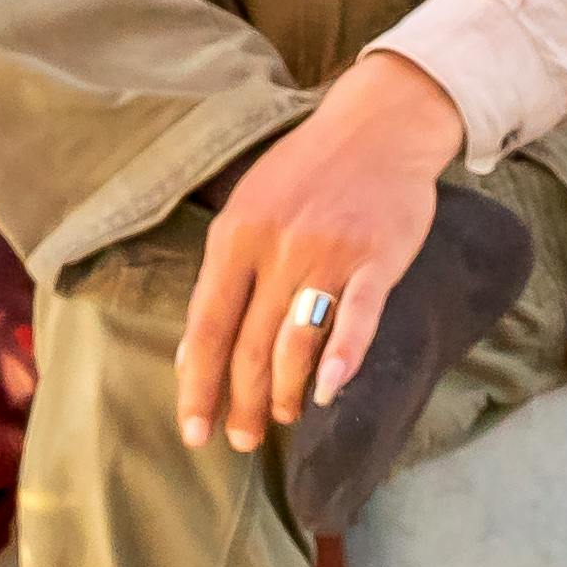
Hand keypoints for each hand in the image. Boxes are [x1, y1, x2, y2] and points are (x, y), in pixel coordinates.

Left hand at [173, 57, 469, 456]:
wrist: (378, 126)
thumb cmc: (306, 173)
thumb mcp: (246, 211)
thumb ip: (221, 278)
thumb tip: (189, 353)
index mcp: (235, 237)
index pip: (207, 327)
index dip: (197, 386)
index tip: (193, 431)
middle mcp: (276, 248)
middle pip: (248, 345)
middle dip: (242, 403)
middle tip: (243, 441)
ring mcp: (328, 253)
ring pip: (296, 340)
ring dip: (287, 391)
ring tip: (284, 419)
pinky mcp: (377, 258)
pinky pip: (356, 315)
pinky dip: (342, 355)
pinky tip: (329, 389)